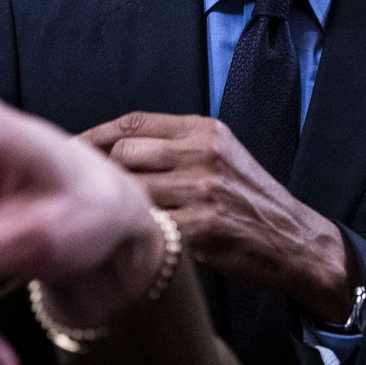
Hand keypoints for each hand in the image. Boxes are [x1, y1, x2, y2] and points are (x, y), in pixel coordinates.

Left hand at [82, 113, 354, 323]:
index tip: (72, 151)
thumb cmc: (247, 198)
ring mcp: (201, 191)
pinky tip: (134, 241)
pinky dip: (137, 234)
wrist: (293, 239)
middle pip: (123, 154)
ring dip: (117, 207)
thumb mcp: (220, 153)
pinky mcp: (201, 228)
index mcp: (204, 129)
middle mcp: (202, 153)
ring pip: (130, 191)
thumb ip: (174, 144)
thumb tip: (110, 148)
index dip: (95, 136)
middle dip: (103, 175)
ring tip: (110, 220)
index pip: (133, 123)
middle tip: (91, 195)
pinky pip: (148, 226)